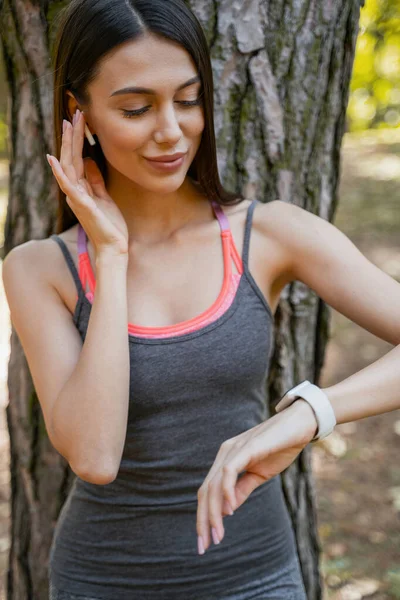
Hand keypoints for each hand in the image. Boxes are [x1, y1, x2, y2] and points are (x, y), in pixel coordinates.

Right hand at [47, 109, 128, 256]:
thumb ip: (95, 180)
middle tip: (76, 114)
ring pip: (68, 166)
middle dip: (73, 135)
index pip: (78, 158)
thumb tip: (89, 161)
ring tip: (69, 125)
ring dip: (68, 145)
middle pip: (71, 158)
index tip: (82, 119)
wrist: (114, 246)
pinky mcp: (82, 205)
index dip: (79, 139)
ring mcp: (76, 197)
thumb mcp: (104, 196)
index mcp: (82, 187)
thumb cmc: (110, 225)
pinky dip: (60, 172)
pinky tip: (54, 159)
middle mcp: (75, 190)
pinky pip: (69, 186)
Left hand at [196, 399, 317, 553]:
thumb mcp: (259, 475)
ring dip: (213, 513)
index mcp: (226, 460)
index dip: (204, 517)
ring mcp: (233, 449)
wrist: (299, 425)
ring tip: (217, 536)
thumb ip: (242, 490)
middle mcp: (224, 454)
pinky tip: (231, 510)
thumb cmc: (280, 447)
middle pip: (204, 491)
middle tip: (204, 547)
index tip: (206, 541)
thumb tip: (226, 511)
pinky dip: (227, 492)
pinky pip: (229, 472)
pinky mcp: (246, 448)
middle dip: (203, 521)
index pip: (207, 492)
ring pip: (213, 485)